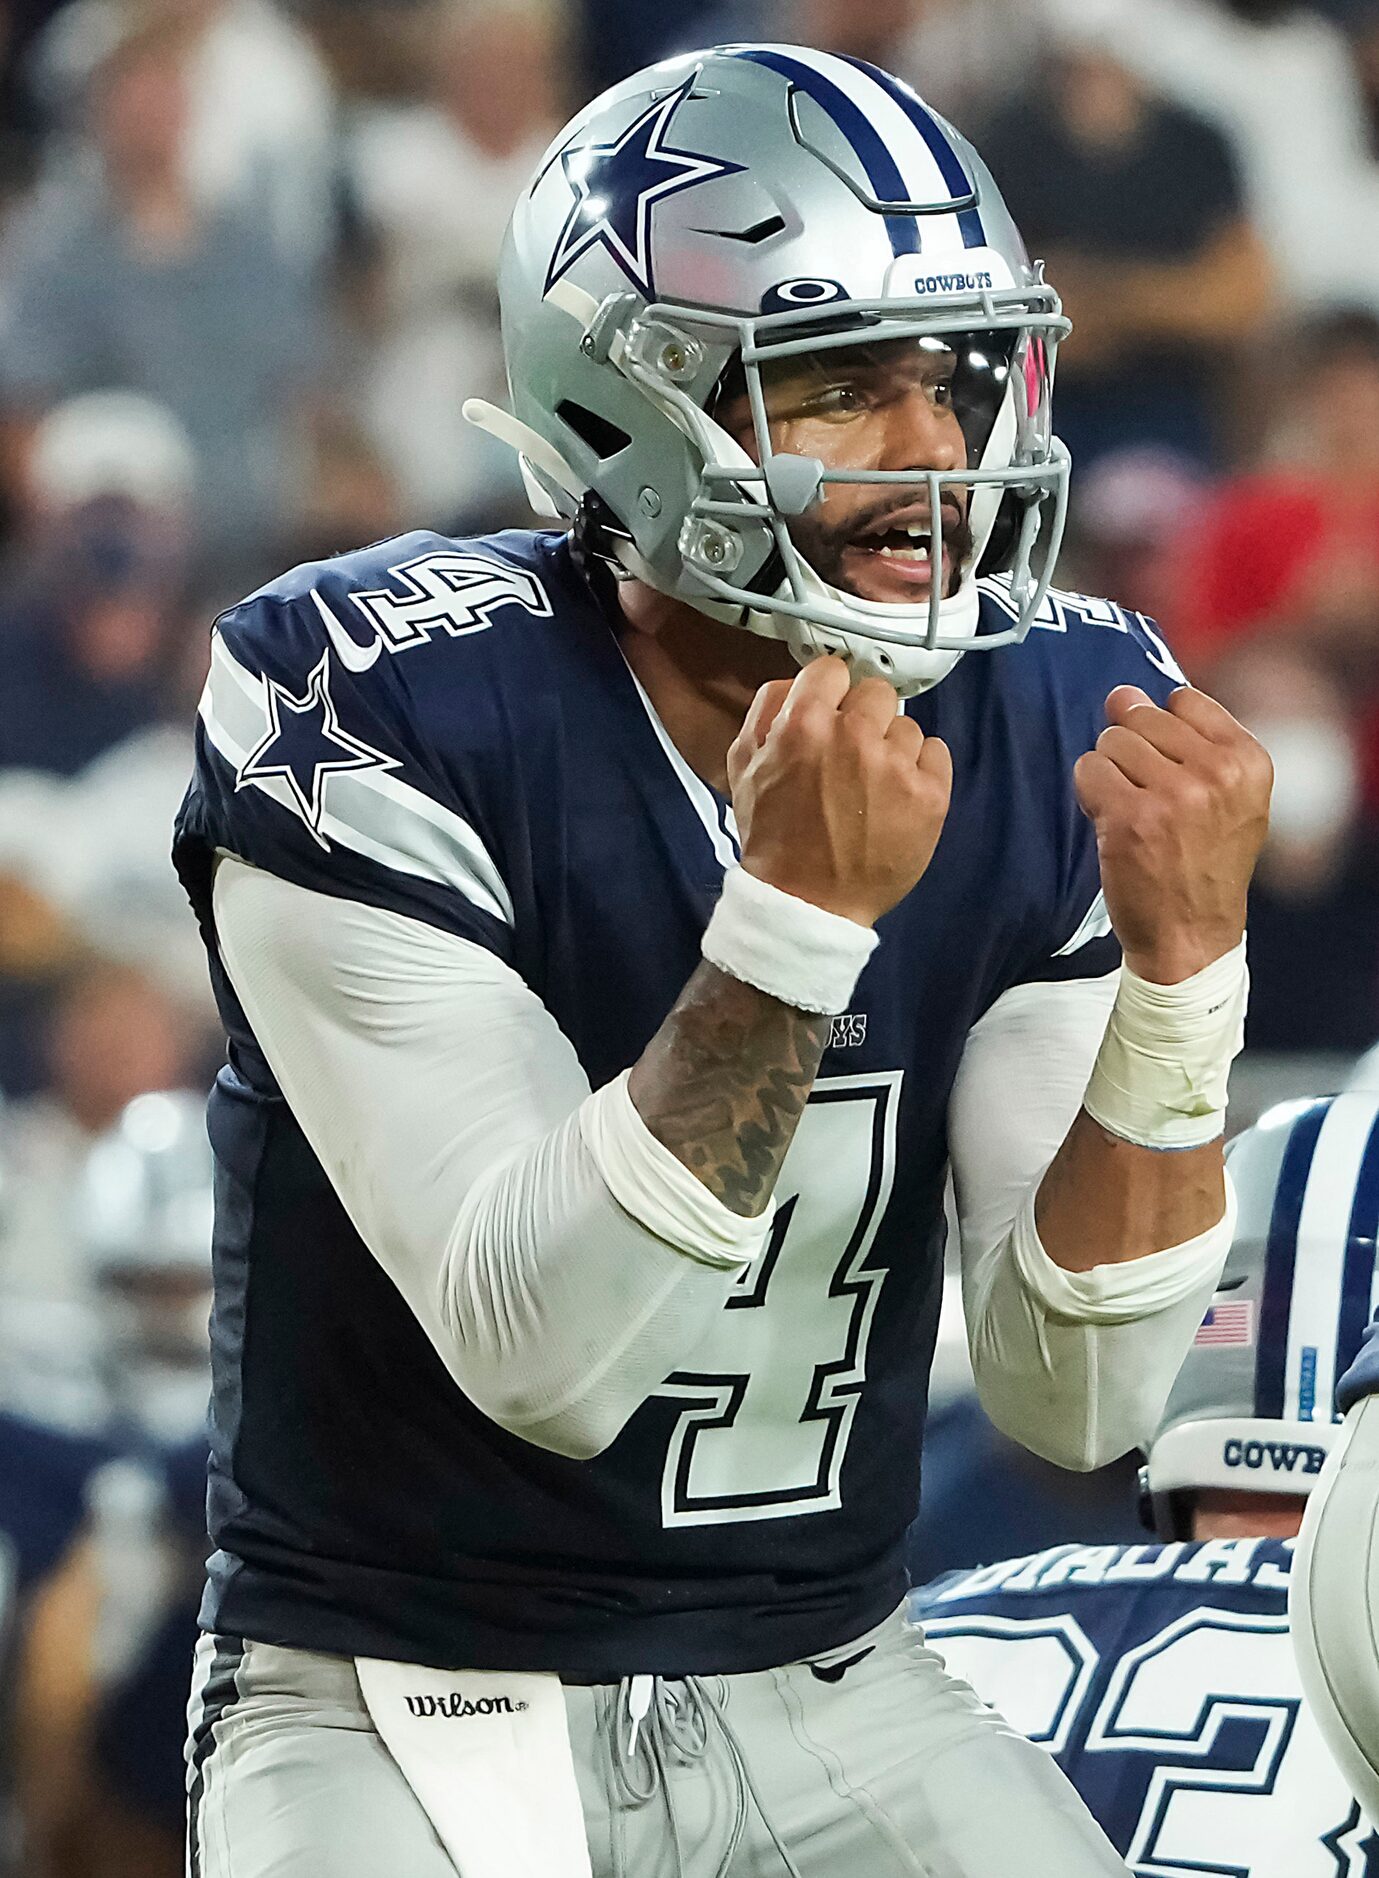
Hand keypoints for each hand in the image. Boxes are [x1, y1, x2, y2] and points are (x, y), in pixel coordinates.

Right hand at [728, 656, 951, 926]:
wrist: (808, 902)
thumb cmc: (774, 838)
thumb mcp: (743, 769)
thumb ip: (765, 713)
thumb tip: (795, 682)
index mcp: (803, 724)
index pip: (832, 669)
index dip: (829, 693)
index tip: (831, 714)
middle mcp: (853, 736)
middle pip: (876, 692)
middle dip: (863, 719)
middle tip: (851, 756)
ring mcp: (897, 765)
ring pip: (907, 726)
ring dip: (892, 749)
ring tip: (872, 788)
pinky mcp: (931, 794)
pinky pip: (937, 753)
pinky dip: (921, 770)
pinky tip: (898, 797)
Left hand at [1074, 685, 1271, 982]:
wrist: (1192, 935)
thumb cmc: (1204, 863)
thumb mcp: (1230, 798)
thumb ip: (1189, 740)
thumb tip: (1121, 692)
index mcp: (1248, 761)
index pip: (1182, 700)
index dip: (1161, 731)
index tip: (1168, 767)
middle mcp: (1217, 773)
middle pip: (1140, 718)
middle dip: (1130, 751)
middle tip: (1146, 797)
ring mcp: (1173, 794)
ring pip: (1110, 742)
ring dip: (1109, 774)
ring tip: (1133, 812)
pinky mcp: (1130, 818)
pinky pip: (1088, 769)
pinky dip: (1090, 793)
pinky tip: (1112, 822)